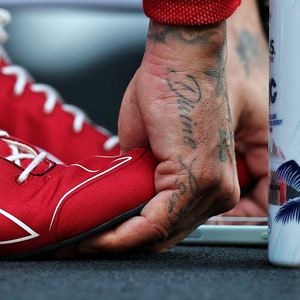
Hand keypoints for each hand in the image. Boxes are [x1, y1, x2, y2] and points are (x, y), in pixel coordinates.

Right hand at [75, 0, 269, 252]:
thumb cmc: (169, 86)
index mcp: (212, 184)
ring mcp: (212, 189)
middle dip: (119, 243)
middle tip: (80, 242)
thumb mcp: (148, 143)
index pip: (169, 227)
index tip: (93, 239)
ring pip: (157, 235)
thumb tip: (117, 197)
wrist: (181, 57)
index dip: (129, 237)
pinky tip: (96, 235)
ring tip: (80, 240)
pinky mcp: (197, 181)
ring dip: (115, 240)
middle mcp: (220, 193)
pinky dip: (123, 233)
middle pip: (164, 237)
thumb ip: (139, 176)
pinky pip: (156, 223)